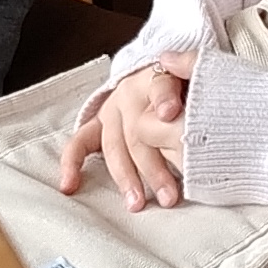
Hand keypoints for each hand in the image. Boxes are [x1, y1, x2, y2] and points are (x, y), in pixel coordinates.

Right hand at [53, 51, 195, 210]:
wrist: (165, 79)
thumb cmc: (186, 86)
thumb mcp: (198, 75)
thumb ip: (194, 70)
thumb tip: (181, 65)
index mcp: (157, 77)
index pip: (159, 86)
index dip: (164, 99)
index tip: (171, 114)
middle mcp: (129, 93)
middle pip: (138, 130)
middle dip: (154, 165)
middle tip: (170, 195)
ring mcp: (111, 111)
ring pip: (114, 146)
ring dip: (125, 176)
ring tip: (137, 202)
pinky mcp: (98, 125)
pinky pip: (79, 143)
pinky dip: (72, 163)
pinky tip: (70, 185)